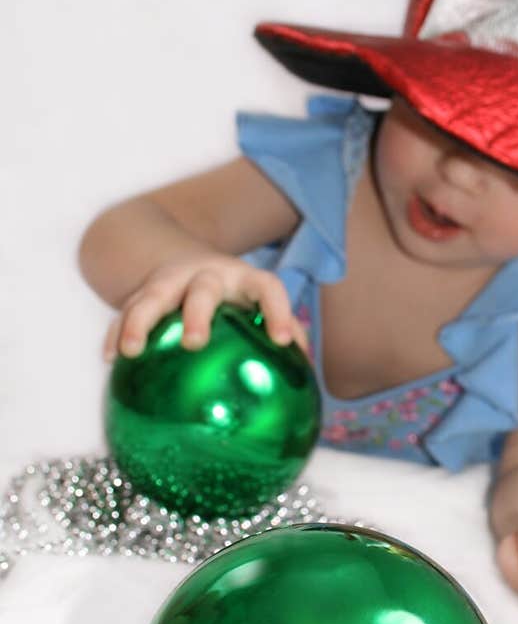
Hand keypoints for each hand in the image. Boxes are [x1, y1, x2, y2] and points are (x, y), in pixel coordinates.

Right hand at [102, 252, 308, 360]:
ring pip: (152, 297)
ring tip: (130, 351)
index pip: (267, 287)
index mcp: (242, 279)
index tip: (282, 340)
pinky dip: (116, 331)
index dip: (277, 310)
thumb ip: (278, 327)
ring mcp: (170, 281)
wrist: (181, 258)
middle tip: (194, 343)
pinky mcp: (142, 291)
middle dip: (197, 314)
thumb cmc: (232, 296)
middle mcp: (205, 276)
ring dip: (139, 322)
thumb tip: (302, 365)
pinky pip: (125, 311)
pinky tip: (110, 359)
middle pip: (202, 290)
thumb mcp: (255, 302)